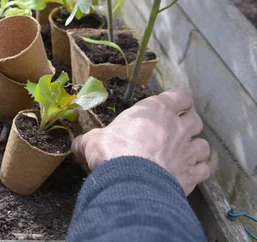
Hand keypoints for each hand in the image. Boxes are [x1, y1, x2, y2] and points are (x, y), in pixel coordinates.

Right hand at [72, 88, 209, 194]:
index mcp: (155, 110)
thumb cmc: (114, 152)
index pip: (180, 96)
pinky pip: (203, 169)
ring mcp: (188, 151)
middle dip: (187, 125)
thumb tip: (74, 146)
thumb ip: (88, 141)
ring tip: (182, 154)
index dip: (178, 101)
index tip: (170, 107)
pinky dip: (197, 171)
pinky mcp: (192, 174)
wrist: (131, 182)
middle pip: (195, 119)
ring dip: (195, 148)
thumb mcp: (93, 141)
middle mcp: (177, 127)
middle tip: (173, 132)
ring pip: (203, 145)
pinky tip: (185, 173)